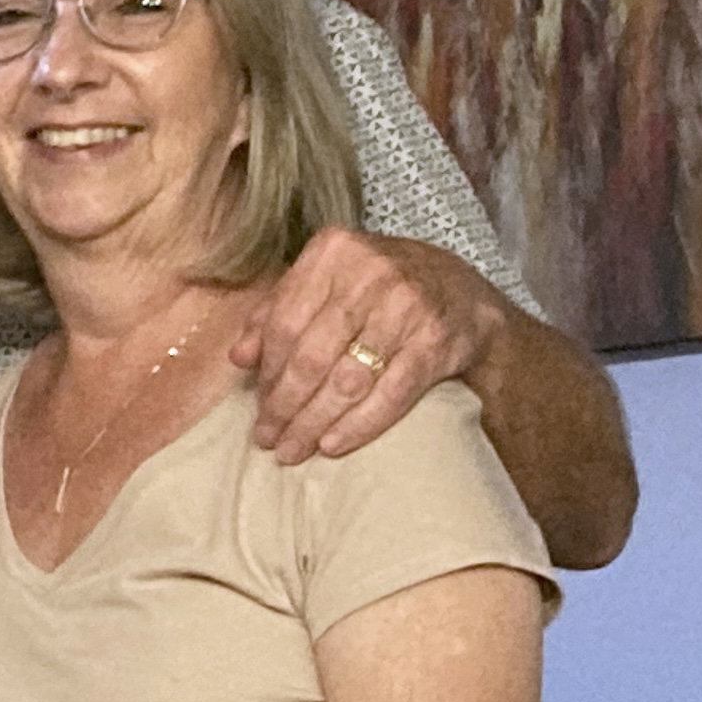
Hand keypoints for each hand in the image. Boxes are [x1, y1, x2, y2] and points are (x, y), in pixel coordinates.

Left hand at [231, 230, 493, 463]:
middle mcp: (371, 273)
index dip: (267, 372)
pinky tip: (333, 445)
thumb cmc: (379, 290)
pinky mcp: (436, 342)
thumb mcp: (329, 283)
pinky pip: (390, 394)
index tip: (257, 407)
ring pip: (347, 379)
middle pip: (311, 355)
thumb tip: (238, 357)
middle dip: (284, 405)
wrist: (463, 293)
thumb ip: (279, 311)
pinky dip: (358, 425)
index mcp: (334, 251)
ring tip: (293, 449)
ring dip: (314, 422)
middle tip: (267, 439)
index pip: (284, 323)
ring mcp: (407, 307)